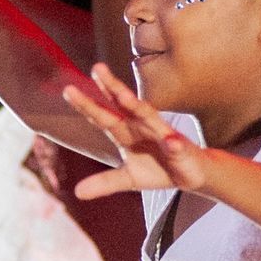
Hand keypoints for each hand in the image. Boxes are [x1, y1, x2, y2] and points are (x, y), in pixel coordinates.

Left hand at [61, 62, 206, 197]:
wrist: (191, 175)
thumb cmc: (159, 169)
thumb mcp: (128, 178)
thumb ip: (104, 182)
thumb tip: (77, 192)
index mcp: (126, 132)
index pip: (104, 115)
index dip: (87, 104)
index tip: (68, 90)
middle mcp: (142, 127)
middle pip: (124, 105)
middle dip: (111, 88)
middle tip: (97, 68)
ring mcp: (163, 135)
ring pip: (149, 117)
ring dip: (137, 106)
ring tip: (123, 96)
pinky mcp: (182, 149)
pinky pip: (177, 145)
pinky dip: (174, 143)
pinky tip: (172, 142)